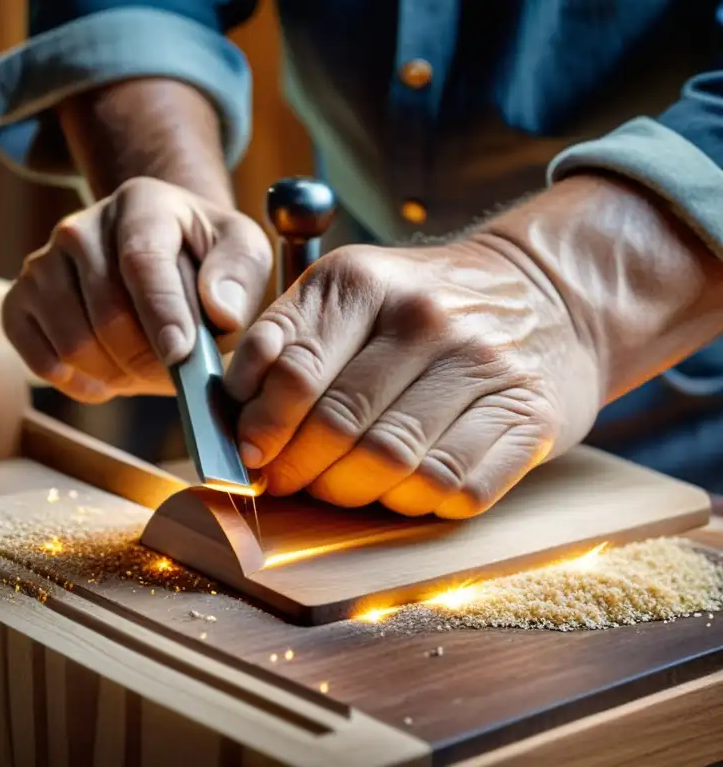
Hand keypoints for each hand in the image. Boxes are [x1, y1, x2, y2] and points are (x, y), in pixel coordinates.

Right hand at [2, 177, 271, 401]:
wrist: (159, 258)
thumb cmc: (205, 259)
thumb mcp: (242, 250)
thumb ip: (240, 274)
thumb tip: (220, 311)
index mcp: (139, 204)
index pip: (142, 260)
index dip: (161, 312)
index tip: (181, 355)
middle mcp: (79, 228)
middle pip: (107, 314)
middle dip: (148, 358)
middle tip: (178, 372)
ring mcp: (42, 265)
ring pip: (73, 344)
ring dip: (118, 373)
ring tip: (146, 366)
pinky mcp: (19, 303)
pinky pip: (42, 361)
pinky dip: (80, 383)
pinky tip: (110, 375)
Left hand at [223, 238, 602, 517]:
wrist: (547, 294)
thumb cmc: (423, 306)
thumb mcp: (348, 294)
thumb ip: (285, 341)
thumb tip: (236, 411)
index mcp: (365, 282)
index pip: (293, 373)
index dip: (261, 428)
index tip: (249, 455)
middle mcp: (428, 319)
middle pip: (338, 427)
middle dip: (300, 470)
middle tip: (289, 480)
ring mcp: (485, 369)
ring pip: (391, 466)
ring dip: (352, 492)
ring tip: (343, 483)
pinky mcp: (529, 419)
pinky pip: (452, 490)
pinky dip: (415, 502)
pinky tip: (403, 485)